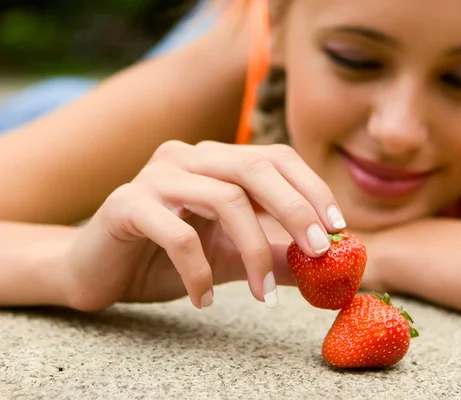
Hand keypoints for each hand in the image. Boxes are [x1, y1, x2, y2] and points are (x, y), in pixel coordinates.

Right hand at [61, 140, 345, 310]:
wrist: (97, 270)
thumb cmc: (167, 257)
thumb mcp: (231, 256)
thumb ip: (274, 256)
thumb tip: (327, 268)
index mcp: (216, 159)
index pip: (275, 158)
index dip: (311, 188)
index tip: (338, 228)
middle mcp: (188, 156)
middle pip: (255, 168)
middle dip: (296, 210)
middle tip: (320, 253)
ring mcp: (156, 176)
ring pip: (224, 199)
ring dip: (253, 252)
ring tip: (265, 295)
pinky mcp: (126, 204)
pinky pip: (177, 235)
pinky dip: (200, 272)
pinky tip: (205, 299)